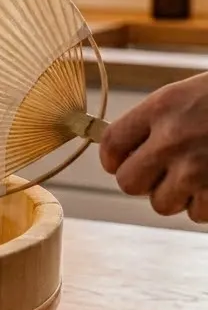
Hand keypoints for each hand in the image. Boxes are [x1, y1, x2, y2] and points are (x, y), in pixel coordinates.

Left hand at [100, 74, 207, 221]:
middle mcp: (174, 139)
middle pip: (128, 182)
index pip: (111, 143)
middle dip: (143, 181)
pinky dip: (206, 205)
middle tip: (161, 172)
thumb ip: (155, 122)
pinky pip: (197, 214)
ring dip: (177, 195)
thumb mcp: (189, 95)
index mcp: (162, 108)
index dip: (114, 158)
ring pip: (162, 203)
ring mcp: (199, 168)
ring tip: (198, 176)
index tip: (121, 162)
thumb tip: (124, 154)